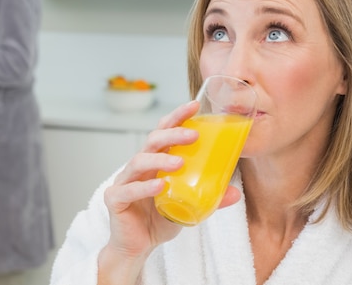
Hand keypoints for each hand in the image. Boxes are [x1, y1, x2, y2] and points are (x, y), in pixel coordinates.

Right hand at [98, 101, 240, 282]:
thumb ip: (209, 198)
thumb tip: (236, 192)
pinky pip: (128, 190)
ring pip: (139, 162)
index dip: (177, 117)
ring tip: (180, 162)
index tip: (194, 105)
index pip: (164, 132)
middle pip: (152, 141)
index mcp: (154, 162)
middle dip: (172, 134)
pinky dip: (145, 187)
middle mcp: (138, 167)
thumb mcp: (189, 207)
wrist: (138, 247)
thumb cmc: (159, 219)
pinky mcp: (115, 199)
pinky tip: (160, 185)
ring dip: (160, 159)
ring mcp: (124, 181)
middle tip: (194, 135)